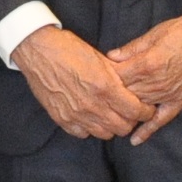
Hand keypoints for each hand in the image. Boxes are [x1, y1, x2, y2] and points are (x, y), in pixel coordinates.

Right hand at [12, 26, 154, 139]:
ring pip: (105, 134)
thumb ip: (117, 76)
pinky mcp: (61, 118)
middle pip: (123, 127)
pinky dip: (88, 127)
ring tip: (107, 113)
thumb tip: (133, 87)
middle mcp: (92, 105)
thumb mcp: (98, 57)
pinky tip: (88, 115)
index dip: (145, 110)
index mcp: (105, 87)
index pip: (137, 112)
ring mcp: (76, 114)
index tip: (145, 107)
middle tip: (126, 110)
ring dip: (109, 125)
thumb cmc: (67, 48)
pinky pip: (83, 134)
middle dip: (129, 119)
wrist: (36, 48)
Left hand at [107, 12, 181, 144]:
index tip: (92, 77)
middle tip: (94, 97)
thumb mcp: (154, 34)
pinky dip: (147, 130)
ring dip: (122, 111)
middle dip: (108, 95)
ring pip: (138, 107)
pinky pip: (161, 120)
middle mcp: (156, 83)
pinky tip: (134, 140)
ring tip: (104, 115)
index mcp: (146, 63)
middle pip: (124, 93)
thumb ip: (131, 48)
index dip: (102, 76)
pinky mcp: (180, 101)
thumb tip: (110, 56)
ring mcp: (168, 94)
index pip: (116, 75)